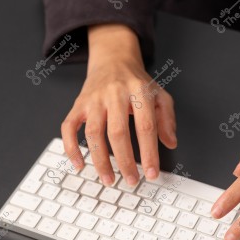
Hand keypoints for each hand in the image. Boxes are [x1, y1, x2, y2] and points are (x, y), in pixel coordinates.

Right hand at [61, 24, 176, 185]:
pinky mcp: (78, 104)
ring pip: (93, 133)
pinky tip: (80, 164)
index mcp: (138, 91)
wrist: (113, 59)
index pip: (146, 126)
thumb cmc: (137, 82)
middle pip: (118, 132)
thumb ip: (167, 118)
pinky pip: (69, 128)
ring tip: (108, 179)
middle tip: (131, 180)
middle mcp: (114, 94)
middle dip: (125, 161)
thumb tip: (170, 143)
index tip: (152, 173)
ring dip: (100, 160)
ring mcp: (94, 99)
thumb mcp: (160, 95)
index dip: (149, 153)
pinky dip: (71, 148)